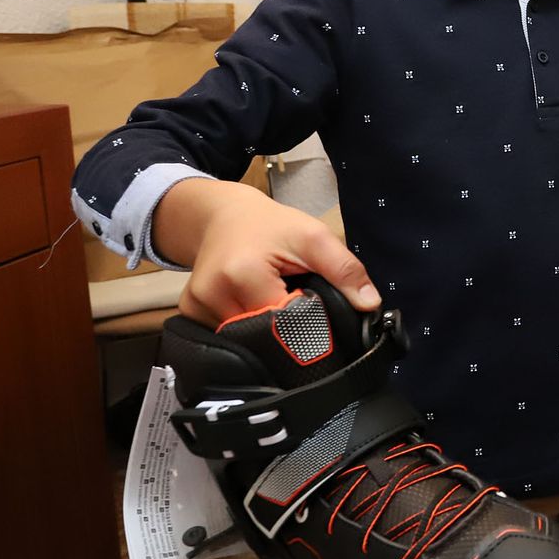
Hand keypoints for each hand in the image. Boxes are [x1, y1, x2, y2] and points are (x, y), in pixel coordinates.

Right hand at [156, 179, 379, 323]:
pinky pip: (224, 337)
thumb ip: (344, 269)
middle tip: (297, 309)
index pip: (285, 323)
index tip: (319, 316)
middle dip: (286, 332)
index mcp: (242, 274)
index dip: (308, 323)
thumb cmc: (270, 226)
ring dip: (265, 332)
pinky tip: (253, 311)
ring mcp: (195, 307)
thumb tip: (370, 303)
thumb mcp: (313, 236)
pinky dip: (244, 331)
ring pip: (243, 342)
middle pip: (262, 338)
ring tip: (274, 305)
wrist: (222, 216)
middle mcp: (211, 294)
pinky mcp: (188, 314)